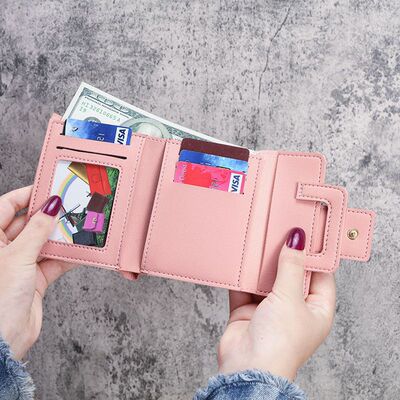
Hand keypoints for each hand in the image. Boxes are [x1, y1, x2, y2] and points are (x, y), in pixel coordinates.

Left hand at [0, 186, 75, 358]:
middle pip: (28, 224)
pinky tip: (81, 250)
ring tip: (78, 226)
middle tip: (69, 206)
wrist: (4, 341)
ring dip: (61, 237)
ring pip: (43, 243)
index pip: (7, 207)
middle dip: (49, 216)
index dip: (26, 196)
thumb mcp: (18, 256)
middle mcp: (4, 250)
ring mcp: (19, 265)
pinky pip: (54, 262)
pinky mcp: (34, 280)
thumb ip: (38, 230)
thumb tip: (51, 205)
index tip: (48, 188)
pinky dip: (67, 257)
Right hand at [218, 227, 335, 380]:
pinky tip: (240, 261)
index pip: (320, 276)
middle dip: (283, 257)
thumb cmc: (279, 344)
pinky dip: (242, 277)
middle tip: (279, 233)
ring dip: (261, 266)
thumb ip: (291, 267)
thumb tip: (297, 240)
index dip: (314, 256)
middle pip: (290, 275)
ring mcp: (269, 311)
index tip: (306, 234)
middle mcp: (293, 310)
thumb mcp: (290, 297)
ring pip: (265, 280)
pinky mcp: (247, 311)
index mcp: (316, 310)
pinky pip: (245, 288)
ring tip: (259, 243)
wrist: (247, 368)